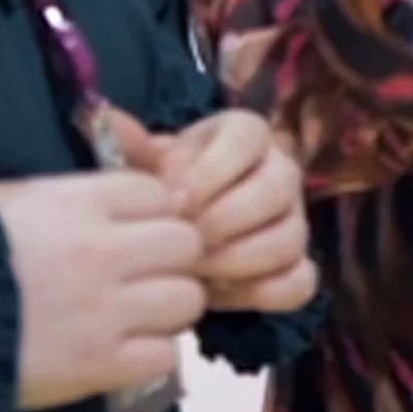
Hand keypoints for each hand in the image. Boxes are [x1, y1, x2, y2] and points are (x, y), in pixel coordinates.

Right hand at [0, 170, 207, 411]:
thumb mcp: (8, 200)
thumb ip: (69, 194)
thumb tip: (119, 196)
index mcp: (77, 204)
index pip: (158, 193)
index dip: (157, 210)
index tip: (144, 227)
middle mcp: (102, 252)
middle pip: (185, 243)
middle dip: (173, 256)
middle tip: (150, 272)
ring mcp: (106, 311)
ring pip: (186, 299)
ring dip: (170, 305)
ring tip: (143, 312)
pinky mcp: (101, 366)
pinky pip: (166, 354)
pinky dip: (153, 352)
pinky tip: (127, 348)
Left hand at [115, 111, 316, 318]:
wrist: (178, 235)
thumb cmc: (167, 191)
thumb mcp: (148, 167)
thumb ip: (134, 148)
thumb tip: (112, 119)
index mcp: (247, 135)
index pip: (249, 136)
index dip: (213, 169)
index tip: (174, 199)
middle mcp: (281, 171)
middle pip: (276, 187)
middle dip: (225, 219)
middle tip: (184, 241)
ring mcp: (295, 220)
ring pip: (289, 237)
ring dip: (239, 259)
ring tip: (196, 270)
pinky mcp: (298, 265)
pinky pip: (300, 281)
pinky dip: (264, 292)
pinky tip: (222, 292)